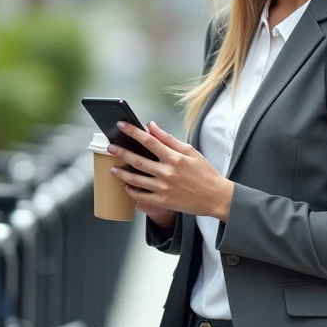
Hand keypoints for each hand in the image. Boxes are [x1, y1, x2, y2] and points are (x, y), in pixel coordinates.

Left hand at [108, 121, 233, 220]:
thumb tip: (152, 127)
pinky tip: (127, 186)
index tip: (121, 125)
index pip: (149, 141)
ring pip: (136, 180)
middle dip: (121, 153)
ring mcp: (164, 188)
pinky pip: (142, 196)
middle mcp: (167, 172)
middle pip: (138, 160)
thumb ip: (169, 139)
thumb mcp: (191, 151)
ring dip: (122, 174)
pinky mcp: (163, 201)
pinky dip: (132, 191)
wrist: (216, 197)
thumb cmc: (205, 173)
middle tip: (110, 148)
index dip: (133, 132)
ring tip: (113, 169)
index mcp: (174, 157)